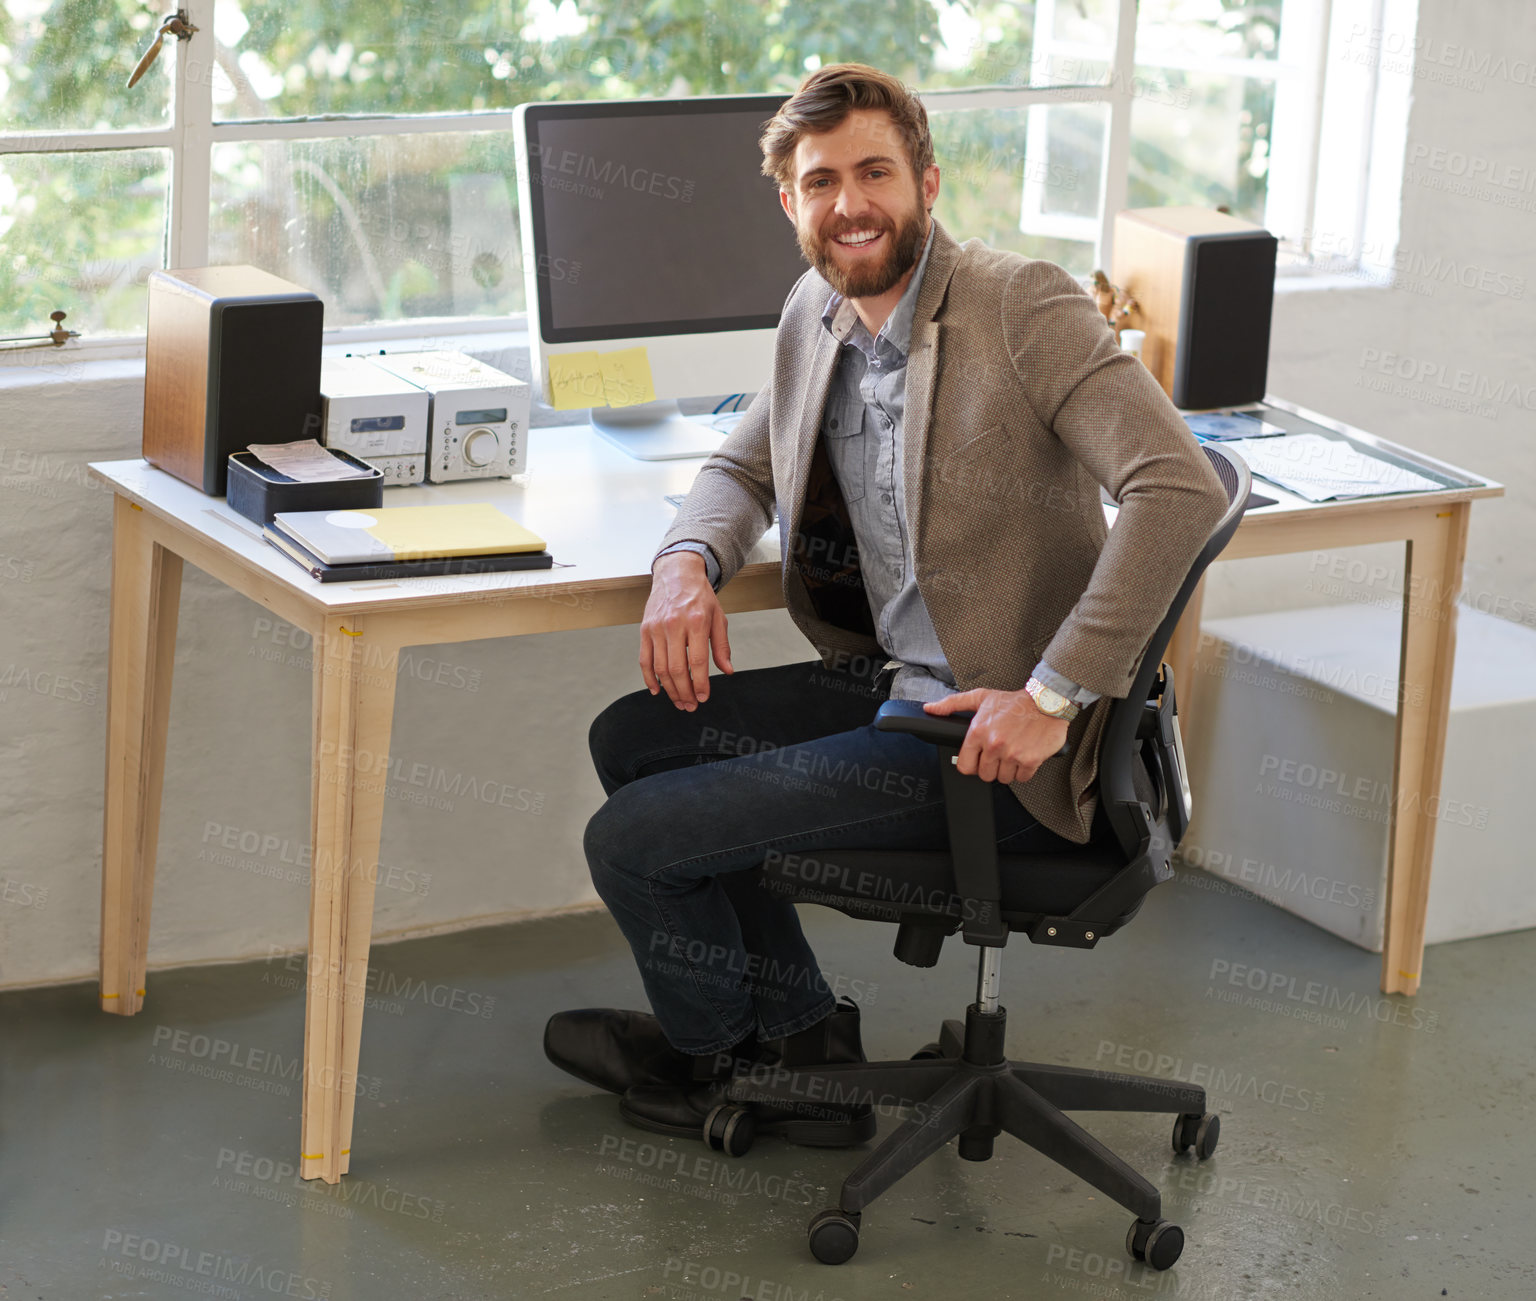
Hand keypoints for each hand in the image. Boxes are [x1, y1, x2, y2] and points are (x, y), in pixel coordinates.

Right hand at [640, 551, 732, 709]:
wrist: (677, 574)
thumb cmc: (699, 596)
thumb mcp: (718, 617)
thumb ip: (721, 646)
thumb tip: (727, 670)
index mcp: (695, 622)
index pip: (698, 661)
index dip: (701, 684)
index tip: (704, 698)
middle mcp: (674, 625)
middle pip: (677, 669)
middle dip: (685, 692)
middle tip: (691, 705)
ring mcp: (656, 628)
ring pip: (660, 668)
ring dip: (670, 690)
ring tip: (679, 701)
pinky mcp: (644, 630)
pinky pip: (644, 659)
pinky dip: (649, 678)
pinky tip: (657, 690)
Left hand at [923, 688, 1067, 784]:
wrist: (1046, 702)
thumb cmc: (1014, 702)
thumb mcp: (981, 698)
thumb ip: (953, 704)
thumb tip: (931, 708)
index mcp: (978, 732)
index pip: (964, 765)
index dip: (971, 765)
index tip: (978, 760)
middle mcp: (994, 744)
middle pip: (984, 775)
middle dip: (991, 767)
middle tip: (999, 755)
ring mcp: (1012, 754)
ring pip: (1003, 778)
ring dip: (1008, 769)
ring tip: (1012, 754)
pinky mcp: (1030, 760)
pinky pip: (1022, 778)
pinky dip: (1024, 771)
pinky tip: (1024, 756)